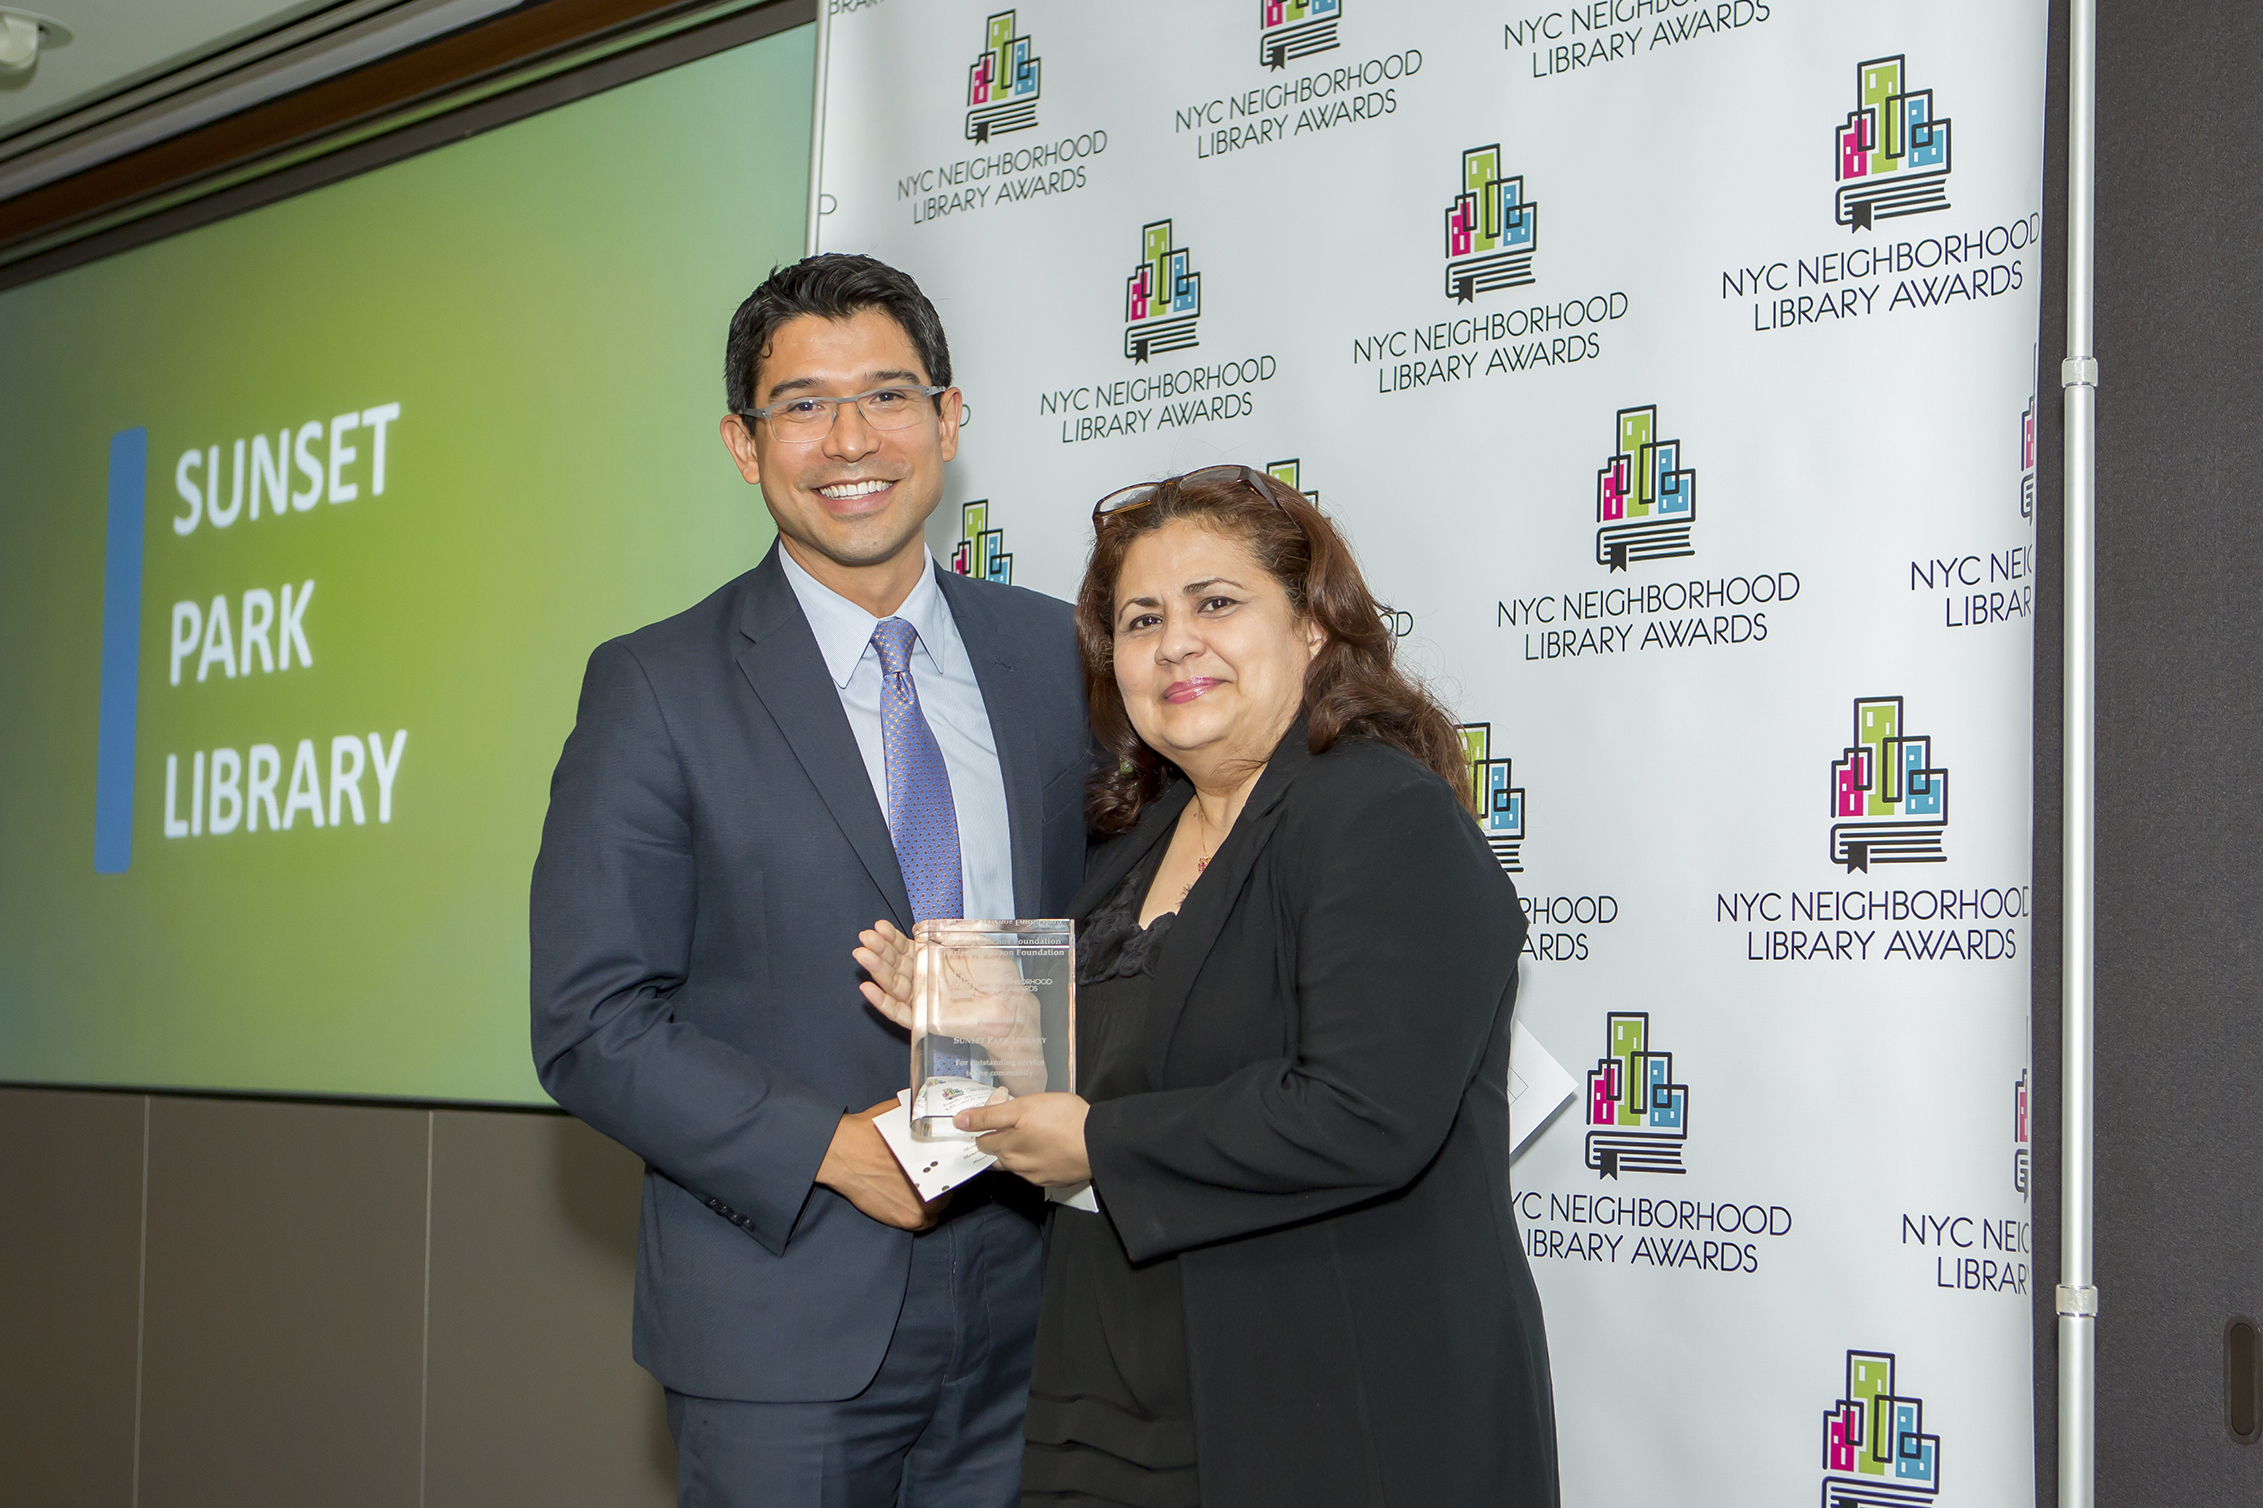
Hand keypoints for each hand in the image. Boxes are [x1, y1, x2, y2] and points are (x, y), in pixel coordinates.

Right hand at [815, 1098, 948, 1230]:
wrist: (842, 1153)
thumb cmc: (867, 1132)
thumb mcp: (898, 1113)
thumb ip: (918, 1114)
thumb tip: (927, 1104)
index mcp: (935, 1156)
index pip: (955, 1165)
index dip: (949, 1165)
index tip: (943, 1165)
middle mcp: (934, 1181)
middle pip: (949, 1186)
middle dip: (939, 1181)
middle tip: (928, 1177)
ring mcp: (922, 1203)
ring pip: (939, 1206)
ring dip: (932, 1199)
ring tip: (920, 1191)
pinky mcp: (907, 1219)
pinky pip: (925, 1222)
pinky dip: (921, 1216)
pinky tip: (912, 1204)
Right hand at [857, 922, 1047, 1096]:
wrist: (1011, 1003)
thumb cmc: (997, 976)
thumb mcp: (974, 942)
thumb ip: (948, 933)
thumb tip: (920, 928)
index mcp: (934, 960)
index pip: (905, 948)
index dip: (891, 938)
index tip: (879, 927)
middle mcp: (925, 979)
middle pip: (894, 964)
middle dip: (879, 950)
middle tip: (866, 937)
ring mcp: (923, 999)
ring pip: (893, 985)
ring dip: (876, 970)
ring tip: (862, 955)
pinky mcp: (925, 1018)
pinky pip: (898, 1012)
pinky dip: (882, 1002)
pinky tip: (868, 988)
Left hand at [955, 1092, 1091, 1187]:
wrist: (1099, 1142)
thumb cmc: (1063, 1120)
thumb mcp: (1022, 1107)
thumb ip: (989, 1115)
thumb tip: (960, 1121)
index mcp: (1006, 1148)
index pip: (981, 1141)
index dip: (982, 1127)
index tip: (989, 1117)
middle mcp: (1017, 1166)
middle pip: (996, 1155)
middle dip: (997, 1141)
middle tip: (1010, 1124)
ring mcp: (1036, 1176)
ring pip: (1016, 1163)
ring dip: (1017, 1151)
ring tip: (1031, 1133)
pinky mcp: (1054, 1179)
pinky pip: (1037, 1169)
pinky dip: (1037, 1159)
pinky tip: (1048, 1146)